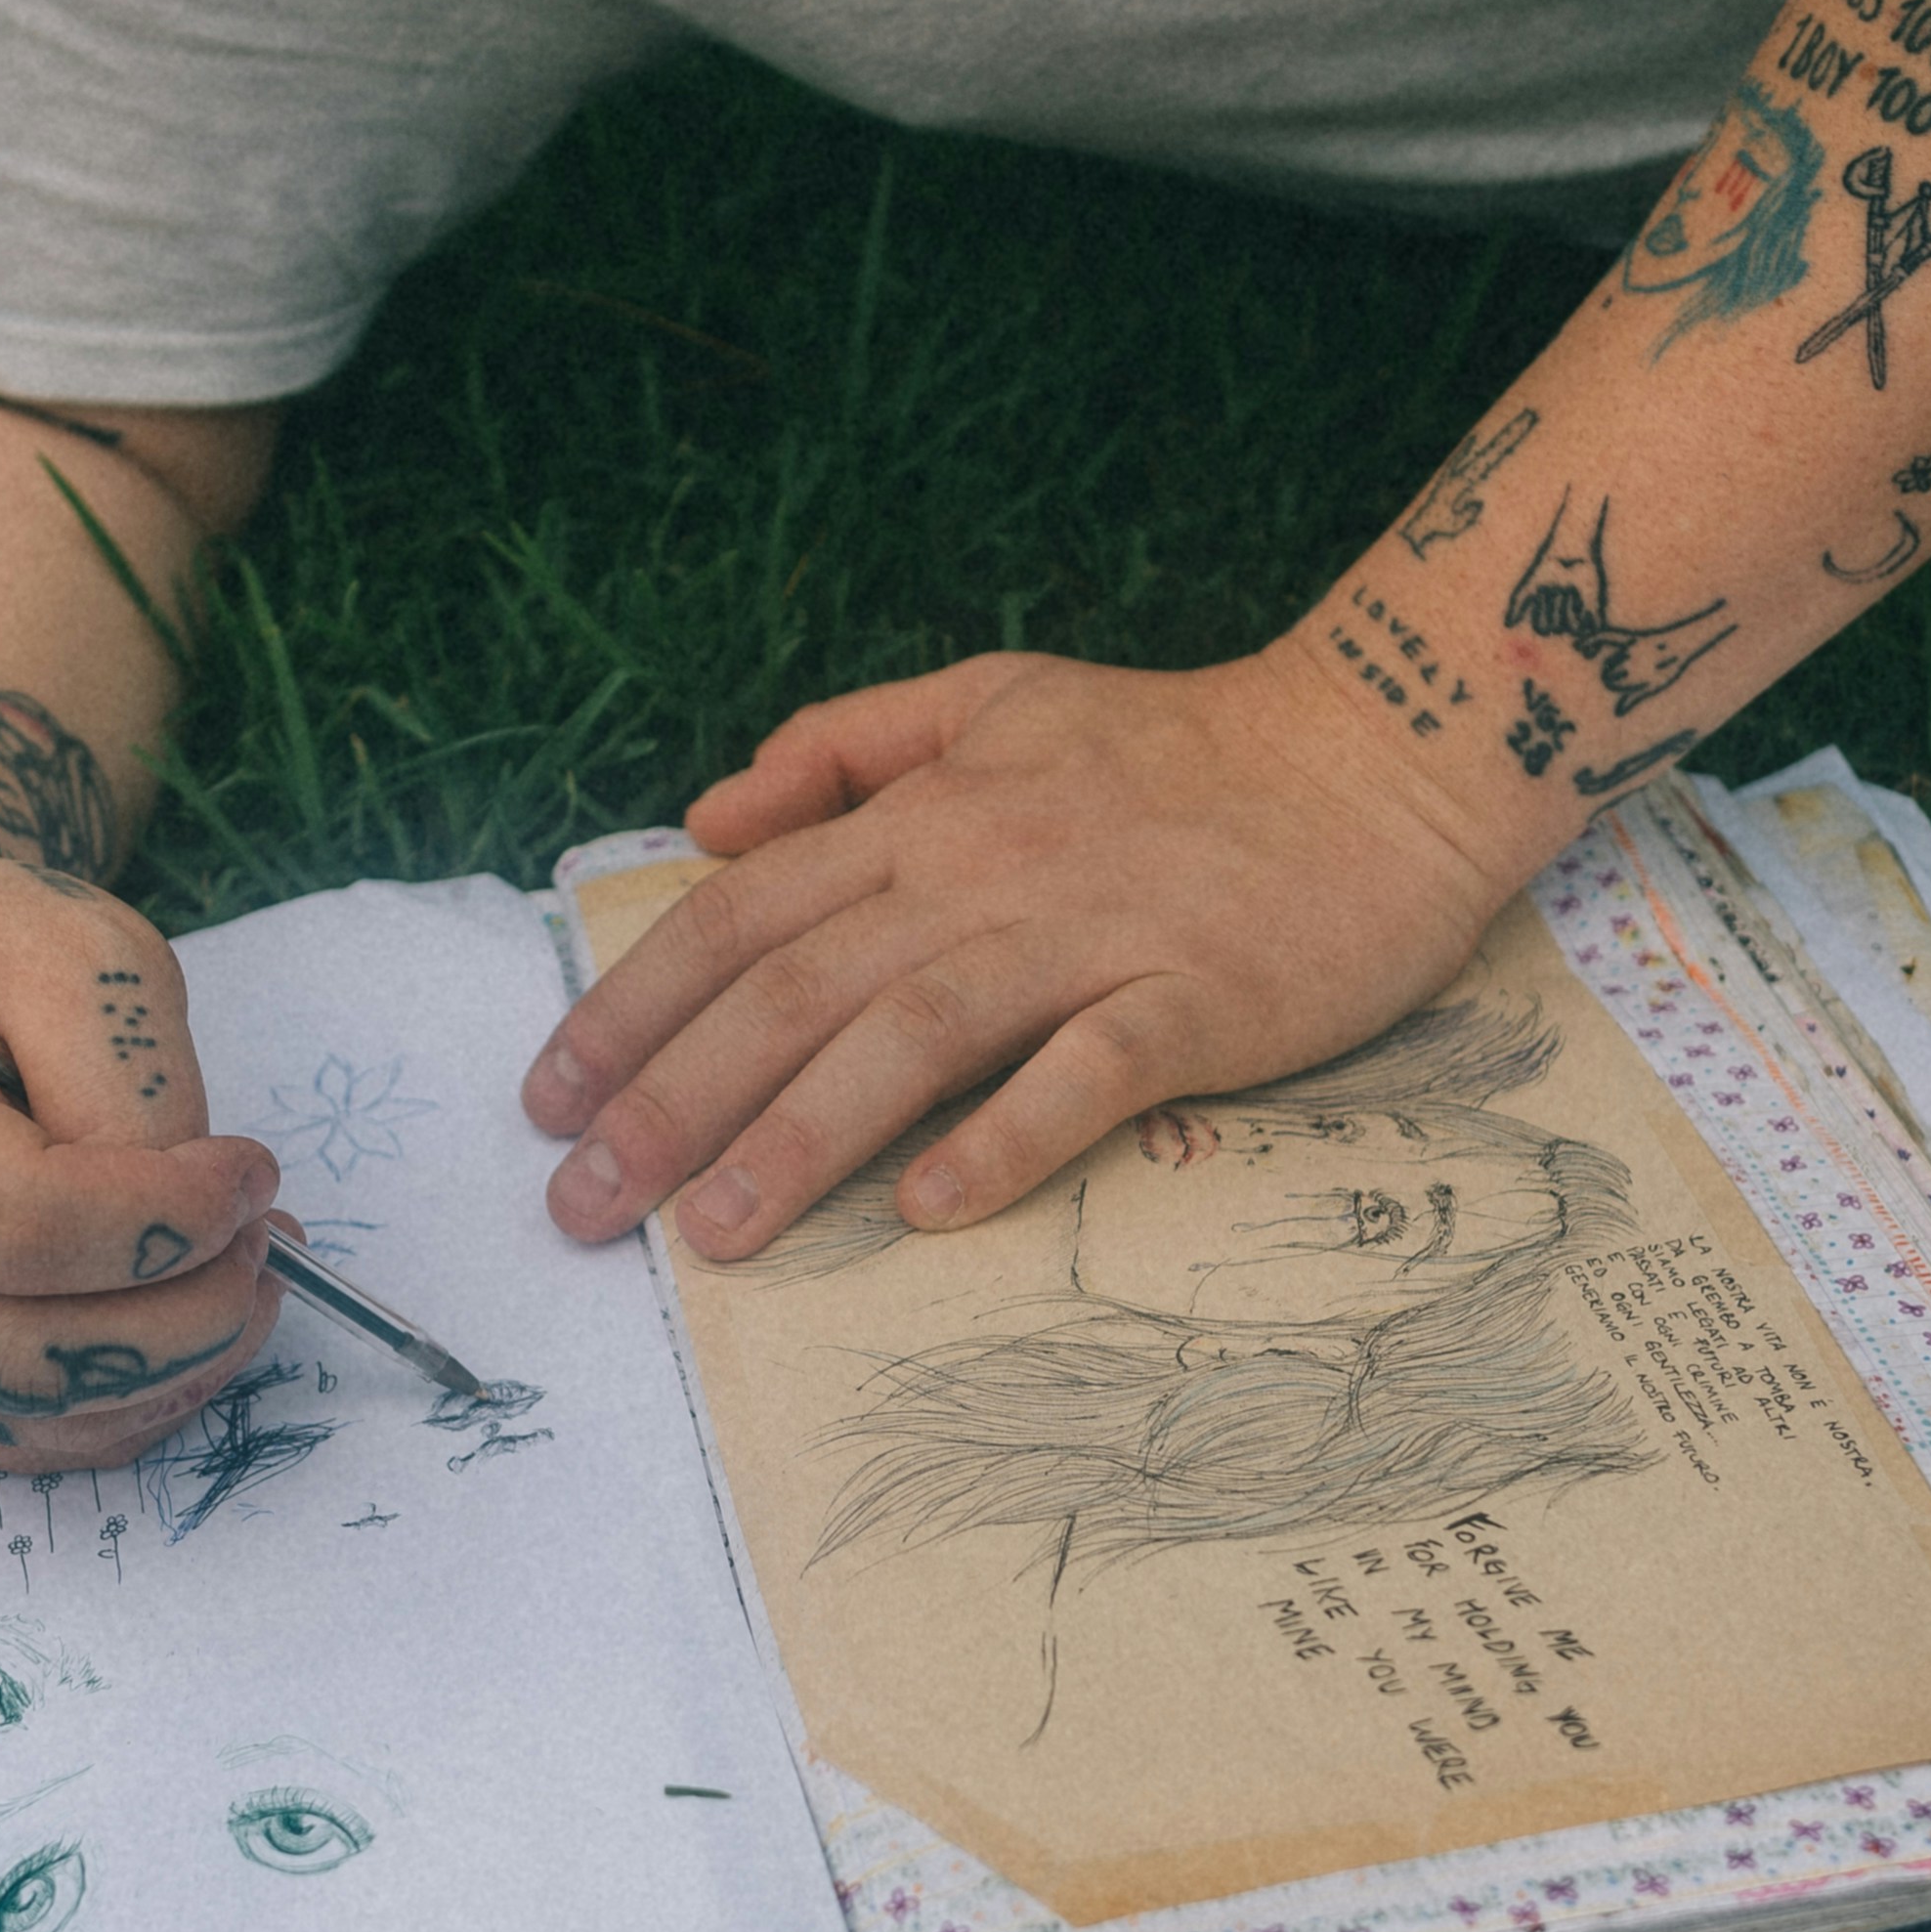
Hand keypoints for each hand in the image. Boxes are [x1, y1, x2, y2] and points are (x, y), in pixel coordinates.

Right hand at [0, 842, 284, 1467]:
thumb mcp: (66, 949)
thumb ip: (127, 1076)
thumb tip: (188, 1218)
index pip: (17, 1227)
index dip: (161, 1220)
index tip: (250, 1172)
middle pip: (27, 1355)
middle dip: (188, 1311)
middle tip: (267, 1235)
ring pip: (38, 1420)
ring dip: (180, 1365)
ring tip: (248, 1271)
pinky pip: (34, 1444)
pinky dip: (138, 1402)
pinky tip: (194, 1322)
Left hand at [523, 642, 1526, 1256]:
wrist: (1381, 753)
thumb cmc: (1182, 745)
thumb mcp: (997, 696)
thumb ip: (849, 742)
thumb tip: (712, 814)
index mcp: (927, 810)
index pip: (741, 914)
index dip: (632, 1006)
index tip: (549, 1100)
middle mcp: (984, 868)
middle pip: (794, 988)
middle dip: (670, 1101)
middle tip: (581, 1206)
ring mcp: (1090, 933)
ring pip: (911, 1033)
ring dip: (799, 1138)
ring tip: (712, 1235)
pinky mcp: (1192, 996)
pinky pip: (1084, 1070)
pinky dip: (1003, 1136)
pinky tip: (928, 1209)